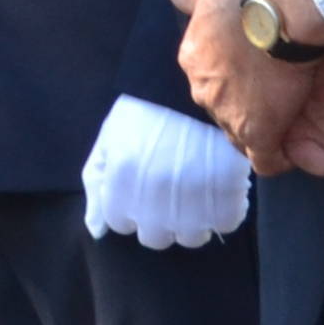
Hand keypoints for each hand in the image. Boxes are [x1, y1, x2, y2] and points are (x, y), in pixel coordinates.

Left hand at [80, 93, 251, 248]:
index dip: (129, 210)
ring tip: (195, 196)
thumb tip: (96, 231)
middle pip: (156, 238)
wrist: (189, 86)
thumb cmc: (144, 112)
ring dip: (193, 222)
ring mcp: (192, 196)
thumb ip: (96, 184)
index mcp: (121, 182)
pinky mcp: (228, 189)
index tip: (140, 193)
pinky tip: (218, 192)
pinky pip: (226, 222)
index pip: (120, 223)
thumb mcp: (109, 140)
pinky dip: (224, 212)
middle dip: (159, 222)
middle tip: (169, 198)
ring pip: (192, 237)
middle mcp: (154, 197)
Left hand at [167, 0, 323, 177]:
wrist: (280, 11)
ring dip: (259, 128)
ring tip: (285, 122)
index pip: (209, 81)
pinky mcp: (257, 130)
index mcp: (194, 57)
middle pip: (222, 107)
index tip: (251, 77)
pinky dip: (275, 157)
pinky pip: (264, 158)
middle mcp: (203, 88)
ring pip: (240, 132)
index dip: (231, 82)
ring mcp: (228, 113)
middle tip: (270, 97)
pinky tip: (288, 152)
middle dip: (243, 105)